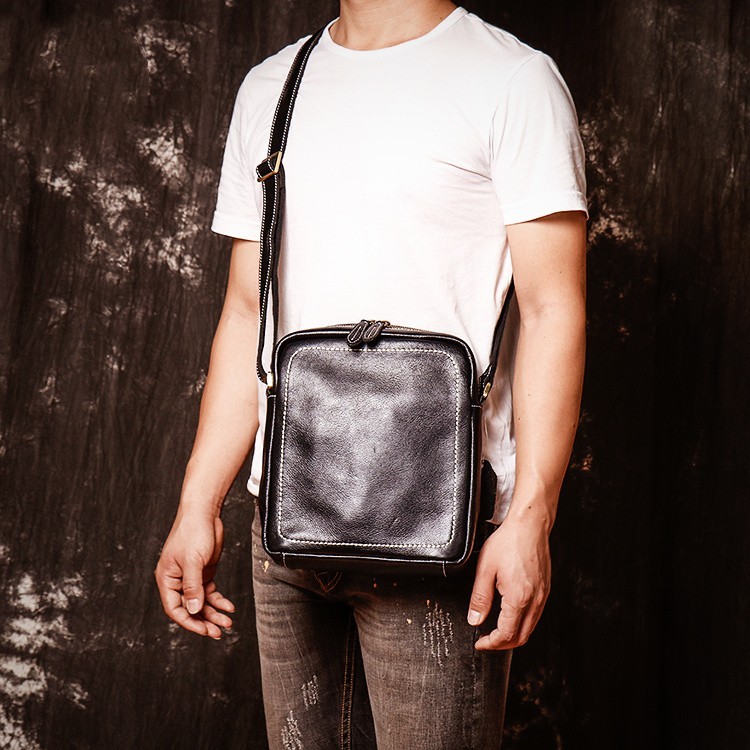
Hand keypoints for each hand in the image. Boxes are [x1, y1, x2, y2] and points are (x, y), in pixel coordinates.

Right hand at [154, 507, 235, 638]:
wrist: (205, 512)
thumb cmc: (193, 532)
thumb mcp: (192, 561)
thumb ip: (193, 586)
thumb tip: (193, 611)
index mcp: (166, 579)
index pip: (175, 608)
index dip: (189, 622)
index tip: (204, 630)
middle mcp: (177, 581)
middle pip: (189, 608)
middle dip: (204, 621)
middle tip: (218, 632)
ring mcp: (191, 577)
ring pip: (201, 602)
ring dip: (214, 613)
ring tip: (228, 622)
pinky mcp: (204, 572)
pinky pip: (210, 593)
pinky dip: (219, 601)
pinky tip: (229, 607)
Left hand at [467, 516, 551, 649]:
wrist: (529, 526)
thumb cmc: (509, 542)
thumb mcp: (485, 569)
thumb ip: (480, 598)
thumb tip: (475, 619)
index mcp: (519, 598)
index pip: (506, 634)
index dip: (491, 644)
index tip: (480, 643)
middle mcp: (535, 600)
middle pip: (521, 637)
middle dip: (502, 645)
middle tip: (486, 641)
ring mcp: (543, 596)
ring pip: (530, 628)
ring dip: (513, 635)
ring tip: (496, 632)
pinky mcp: (545, 589)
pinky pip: (535, 616)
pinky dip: (523, 623)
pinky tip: (511, 616)